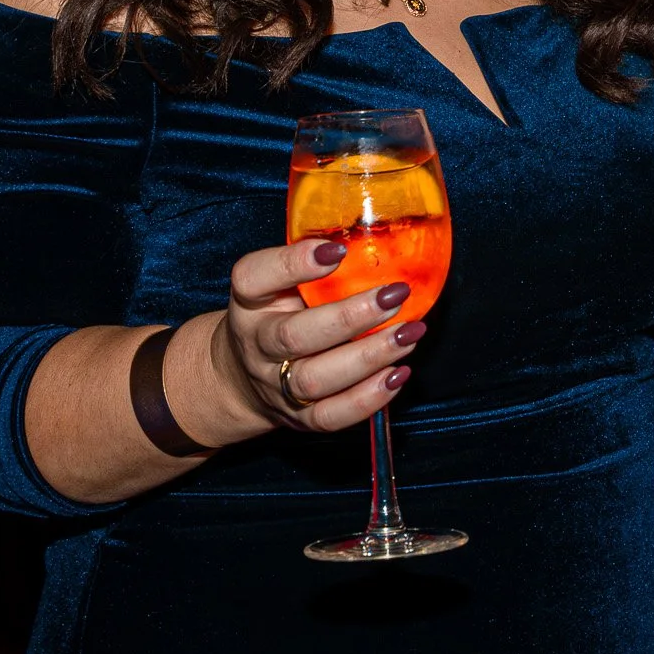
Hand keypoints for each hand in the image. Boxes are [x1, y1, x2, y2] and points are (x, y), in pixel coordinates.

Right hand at [219, 237, 426, 434]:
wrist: (243, 376)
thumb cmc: (280, 312)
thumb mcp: (282, 282)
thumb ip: (317, 262)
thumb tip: (385, 235)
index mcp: (249, 301)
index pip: (254, 278)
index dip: (294, 263)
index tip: (338, 249)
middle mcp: (257, 344)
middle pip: (293, 337)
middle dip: (349, 316)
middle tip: (395, 295)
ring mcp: (275, 385)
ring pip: (316, 378)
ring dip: (369, 356)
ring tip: (410, 333)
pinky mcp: (298, 418)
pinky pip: (331, 416)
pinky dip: (368, 398)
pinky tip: (399, 373)